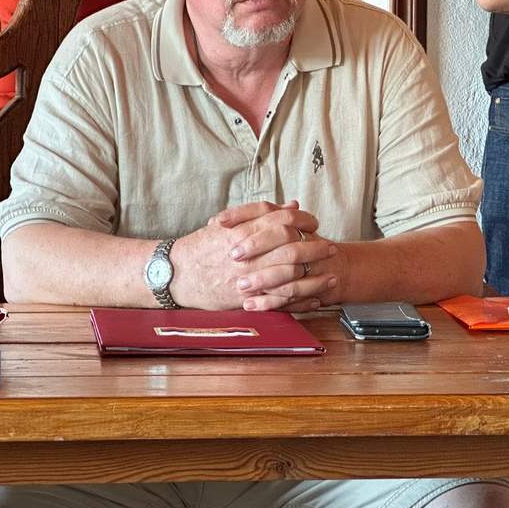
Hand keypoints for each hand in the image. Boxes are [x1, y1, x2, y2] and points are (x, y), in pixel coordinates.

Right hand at [170, 201, 337, 310]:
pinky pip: (280, 301)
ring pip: (290, 276)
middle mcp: (248, 253)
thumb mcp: (228, 224)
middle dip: (315, 247)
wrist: (176, 274)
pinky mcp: (246, 299)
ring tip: (332, 276)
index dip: (303, 220)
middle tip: (331, 247)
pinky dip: (300, 301)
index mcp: (244, 230)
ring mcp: (248, 277)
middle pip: (291, 247)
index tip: (314, 222)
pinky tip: (315, 299)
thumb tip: (292, 206)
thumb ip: (261, 214)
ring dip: (314, 277)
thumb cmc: (201, 247)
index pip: (282, 220)